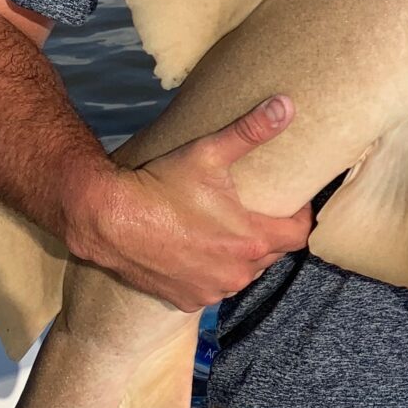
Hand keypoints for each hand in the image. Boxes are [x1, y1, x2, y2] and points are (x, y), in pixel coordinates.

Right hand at [64, 95, 313, 311]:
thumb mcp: (208, 153)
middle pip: (272, 254)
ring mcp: (211, 291)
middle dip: (268, 234)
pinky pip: (212, 289)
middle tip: (253, 211)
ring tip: (225, 231)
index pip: (299, 235)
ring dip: (240, 257)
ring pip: (242, 274)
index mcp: (251, 241)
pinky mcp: (187, 301)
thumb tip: (286, 105)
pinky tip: (197, 253)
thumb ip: (251, 130)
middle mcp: (236, 274)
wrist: (108, 219)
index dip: (300, 216)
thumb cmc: (160, 184)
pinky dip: (210, 273)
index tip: (291, 201)